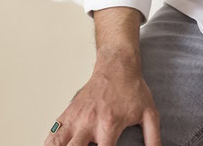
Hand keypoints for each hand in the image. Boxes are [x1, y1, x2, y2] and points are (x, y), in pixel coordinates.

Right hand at [45, 54, 160, 145]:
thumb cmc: (132, 89)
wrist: (117, 65)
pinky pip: (52, 132)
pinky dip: (49, 144)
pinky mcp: (68, 113)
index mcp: (109, 125)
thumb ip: (153, 138)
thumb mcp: (149, 113)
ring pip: (57, 142)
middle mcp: (89, 122)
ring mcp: (76, 118)